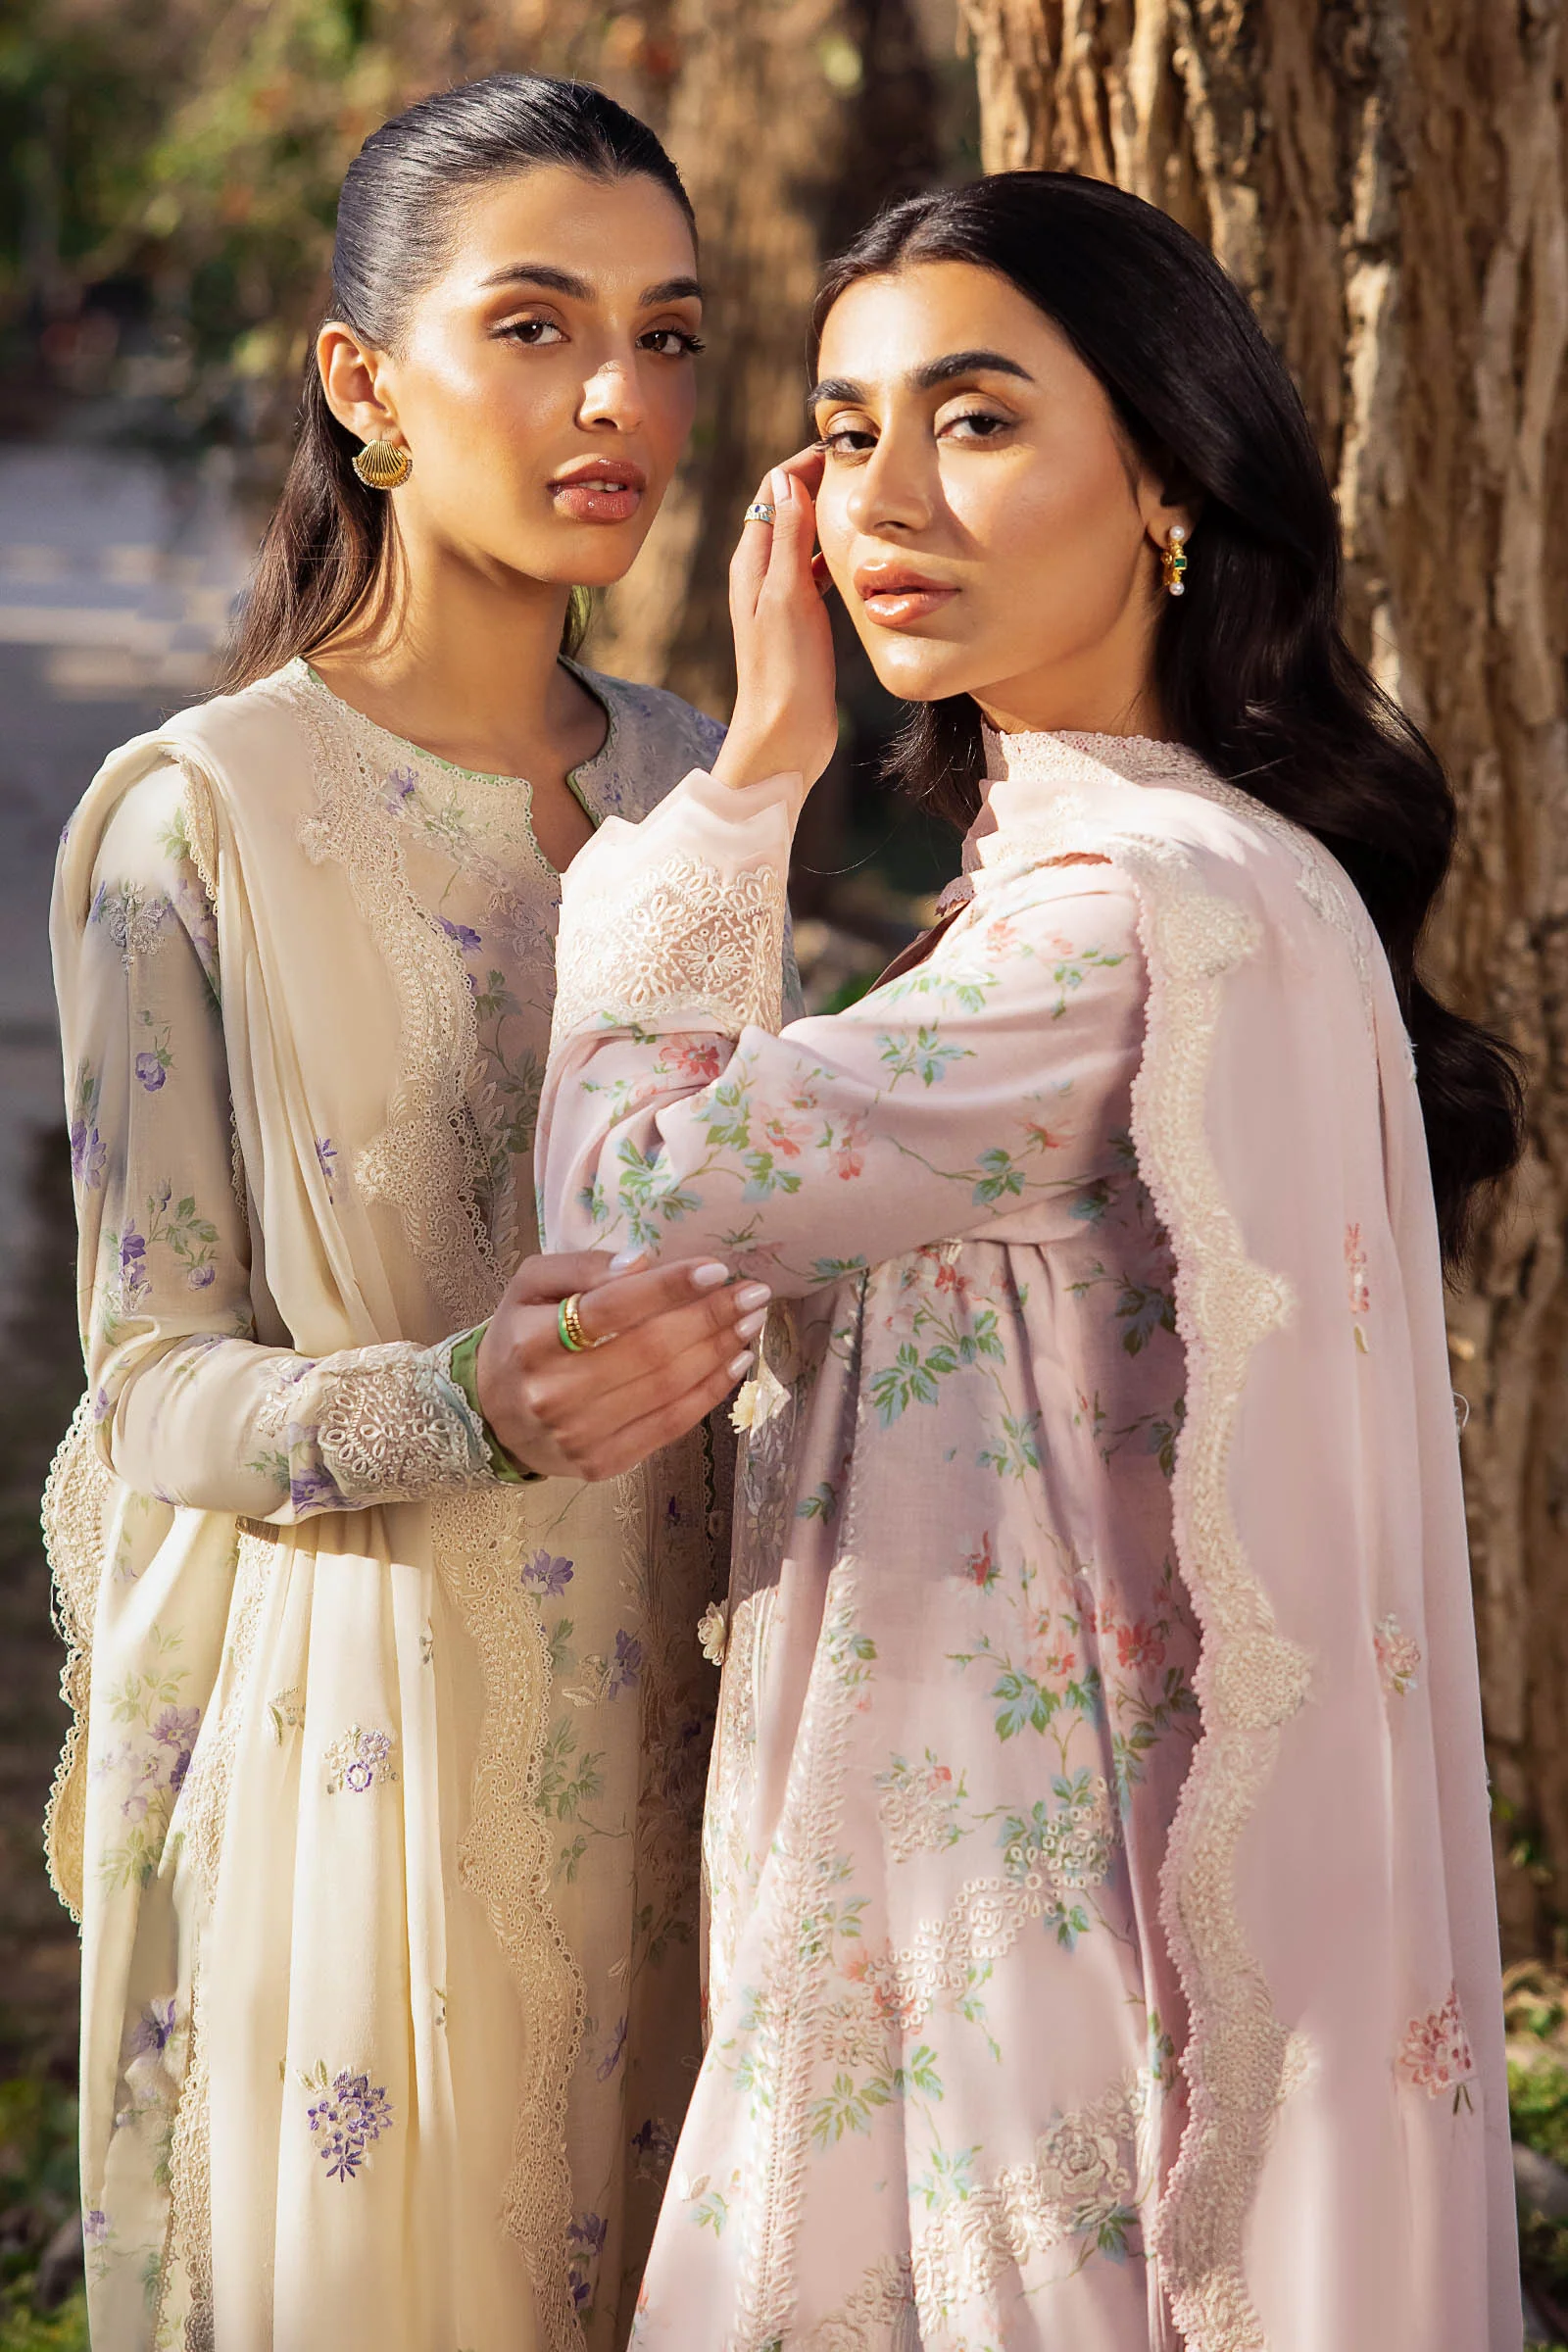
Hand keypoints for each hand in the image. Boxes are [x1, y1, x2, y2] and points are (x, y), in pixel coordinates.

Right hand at [475, 1250, 768, 1481]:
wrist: (491, 1416)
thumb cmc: (520, 1337)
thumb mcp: (532, 1285)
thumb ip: (582, 1266)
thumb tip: (643, 1263)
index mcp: (534, 1340)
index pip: (612, 1309)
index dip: (669, 1288)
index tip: (717, 1269)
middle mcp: (554, 1391)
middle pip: (650, 1350)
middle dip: (710, 1318)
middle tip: (753, 1294)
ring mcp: (579, 1434)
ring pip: (667, 1389)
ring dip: (718, 1352)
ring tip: (750, 1322)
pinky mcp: (601, 1464)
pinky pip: (669, 1425)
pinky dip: (709, 1393)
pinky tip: (734, 1363)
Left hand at [712, 450, 838, 794]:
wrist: (784, 735)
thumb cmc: (783, 671)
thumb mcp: (788, 595)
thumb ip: (789, 538)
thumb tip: (789, 480)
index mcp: (752, 562)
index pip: (773, 490)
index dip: (803, 462)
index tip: (841, 443)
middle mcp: (762, 574)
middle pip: (788, 509)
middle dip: (817, 480)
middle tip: (859, 462)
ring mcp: (781, 597)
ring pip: (804, 539)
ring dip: (828, 516)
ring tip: (864, 499)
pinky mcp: (800, 621)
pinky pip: (816, 572)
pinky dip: (835, 554)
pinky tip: (860, 557)